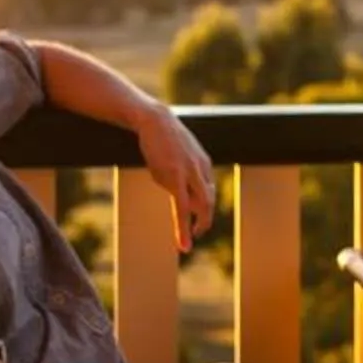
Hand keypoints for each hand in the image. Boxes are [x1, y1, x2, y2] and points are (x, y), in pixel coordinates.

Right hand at [137, 106, 216, 251]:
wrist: (154, 119)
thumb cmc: (161, 134)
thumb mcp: (177, 150)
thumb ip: (182, 167)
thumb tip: (175, 184)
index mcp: (203, 162)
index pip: (207, 189)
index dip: (203, 206)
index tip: (197, 216)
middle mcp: (201, 169)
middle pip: (208, 201)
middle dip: (205, 220)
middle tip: (198, 233)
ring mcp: (190, 173)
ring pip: (200, 207)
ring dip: (197, 227)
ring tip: (187, 243)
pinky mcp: (176, 177)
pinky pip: (182, 208)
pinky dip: (184, 228)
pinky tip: (183, 242)